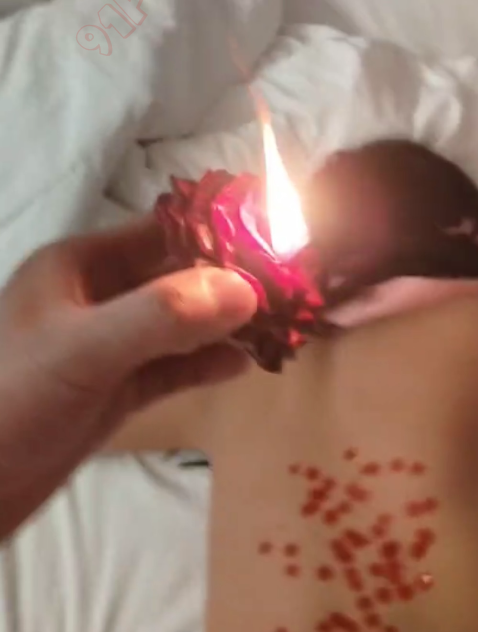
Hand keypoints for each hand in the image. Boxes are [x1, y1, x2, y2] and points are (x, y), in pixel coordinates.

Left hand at [0, 216, 256, 539]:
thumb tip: (248, 288)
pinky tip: (243, 365)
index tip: (281, 238)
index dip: (221, 230)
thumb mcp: (84, 351)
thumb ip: (162, 316)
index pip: (164, 231)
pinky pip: (169, 368)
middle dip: (233, 280)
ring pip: (179, 324)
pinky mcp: (111, 393)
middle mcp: (96, 298)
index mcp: (80, 266)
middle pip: (178, 277)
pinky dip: (205, 364)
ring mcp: (105, 347)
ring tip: (283, 326)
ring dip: (226, 323)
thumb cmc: (10, 401)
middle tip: (296, 288)